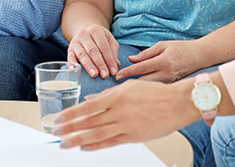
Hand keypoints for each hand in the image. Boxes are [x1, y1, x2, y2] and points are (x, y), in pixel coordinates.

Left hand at [53, 79, 198, 150]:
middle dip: (71, 128)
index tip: (60, 118)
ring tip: (66, 143)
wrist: (177, 103)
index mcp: (118, 96)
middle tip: (57, 133)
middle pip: (90, 122)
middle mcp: (119, 111)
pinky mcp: (133, 136)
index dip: (72, 113)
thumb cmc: (156, 93)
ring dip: (79, 139)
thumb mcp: (131, 87)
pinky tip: (86, 148)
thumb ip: (109, 94)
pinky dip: (97, 146)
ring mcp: (126, 125)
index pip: (89, 106)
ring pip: (97, 134)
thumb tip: (90, 100)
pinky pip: (111, 142)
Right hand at [67, 25, 119, 78]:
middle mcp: (84, 34)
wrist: (85, 33)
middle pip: (93, 51)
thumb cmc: (99, 39)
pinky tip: (77, 70)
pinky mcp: (69, 49)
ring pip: (82, 54)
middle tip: (105, 75)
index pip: (104, 47)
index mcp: (96, 30)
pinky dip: (73, 64)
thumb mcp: (108, 41)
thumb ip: (113, 52)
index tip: (113, 71)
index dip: (109, 59)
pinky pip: (70, 57)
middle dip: (100, 64)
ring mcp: (75, 41)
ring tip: (95, 75)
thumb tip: (116, 65)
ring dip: (89, 66)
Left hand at [115, 40, 199, 81]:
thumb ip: (146, 53)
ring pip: (149, 88)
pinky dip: (146, 89)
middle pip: (143, 82)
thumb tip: (131, 59)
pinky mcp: (171, 86)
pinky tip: (137, 91)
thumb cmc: (181, 48)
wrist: (200, 56)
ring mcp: (169, 82)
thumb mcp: (163, 45)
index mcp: (163, 61)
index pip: (141, 68)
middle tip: (116, 85)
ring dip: (136, 88)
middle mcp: (166, 74)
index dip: (128, 72)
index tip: (117, 75)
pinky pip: (156, 88)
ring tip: (123, 89)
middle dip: (129, 84)